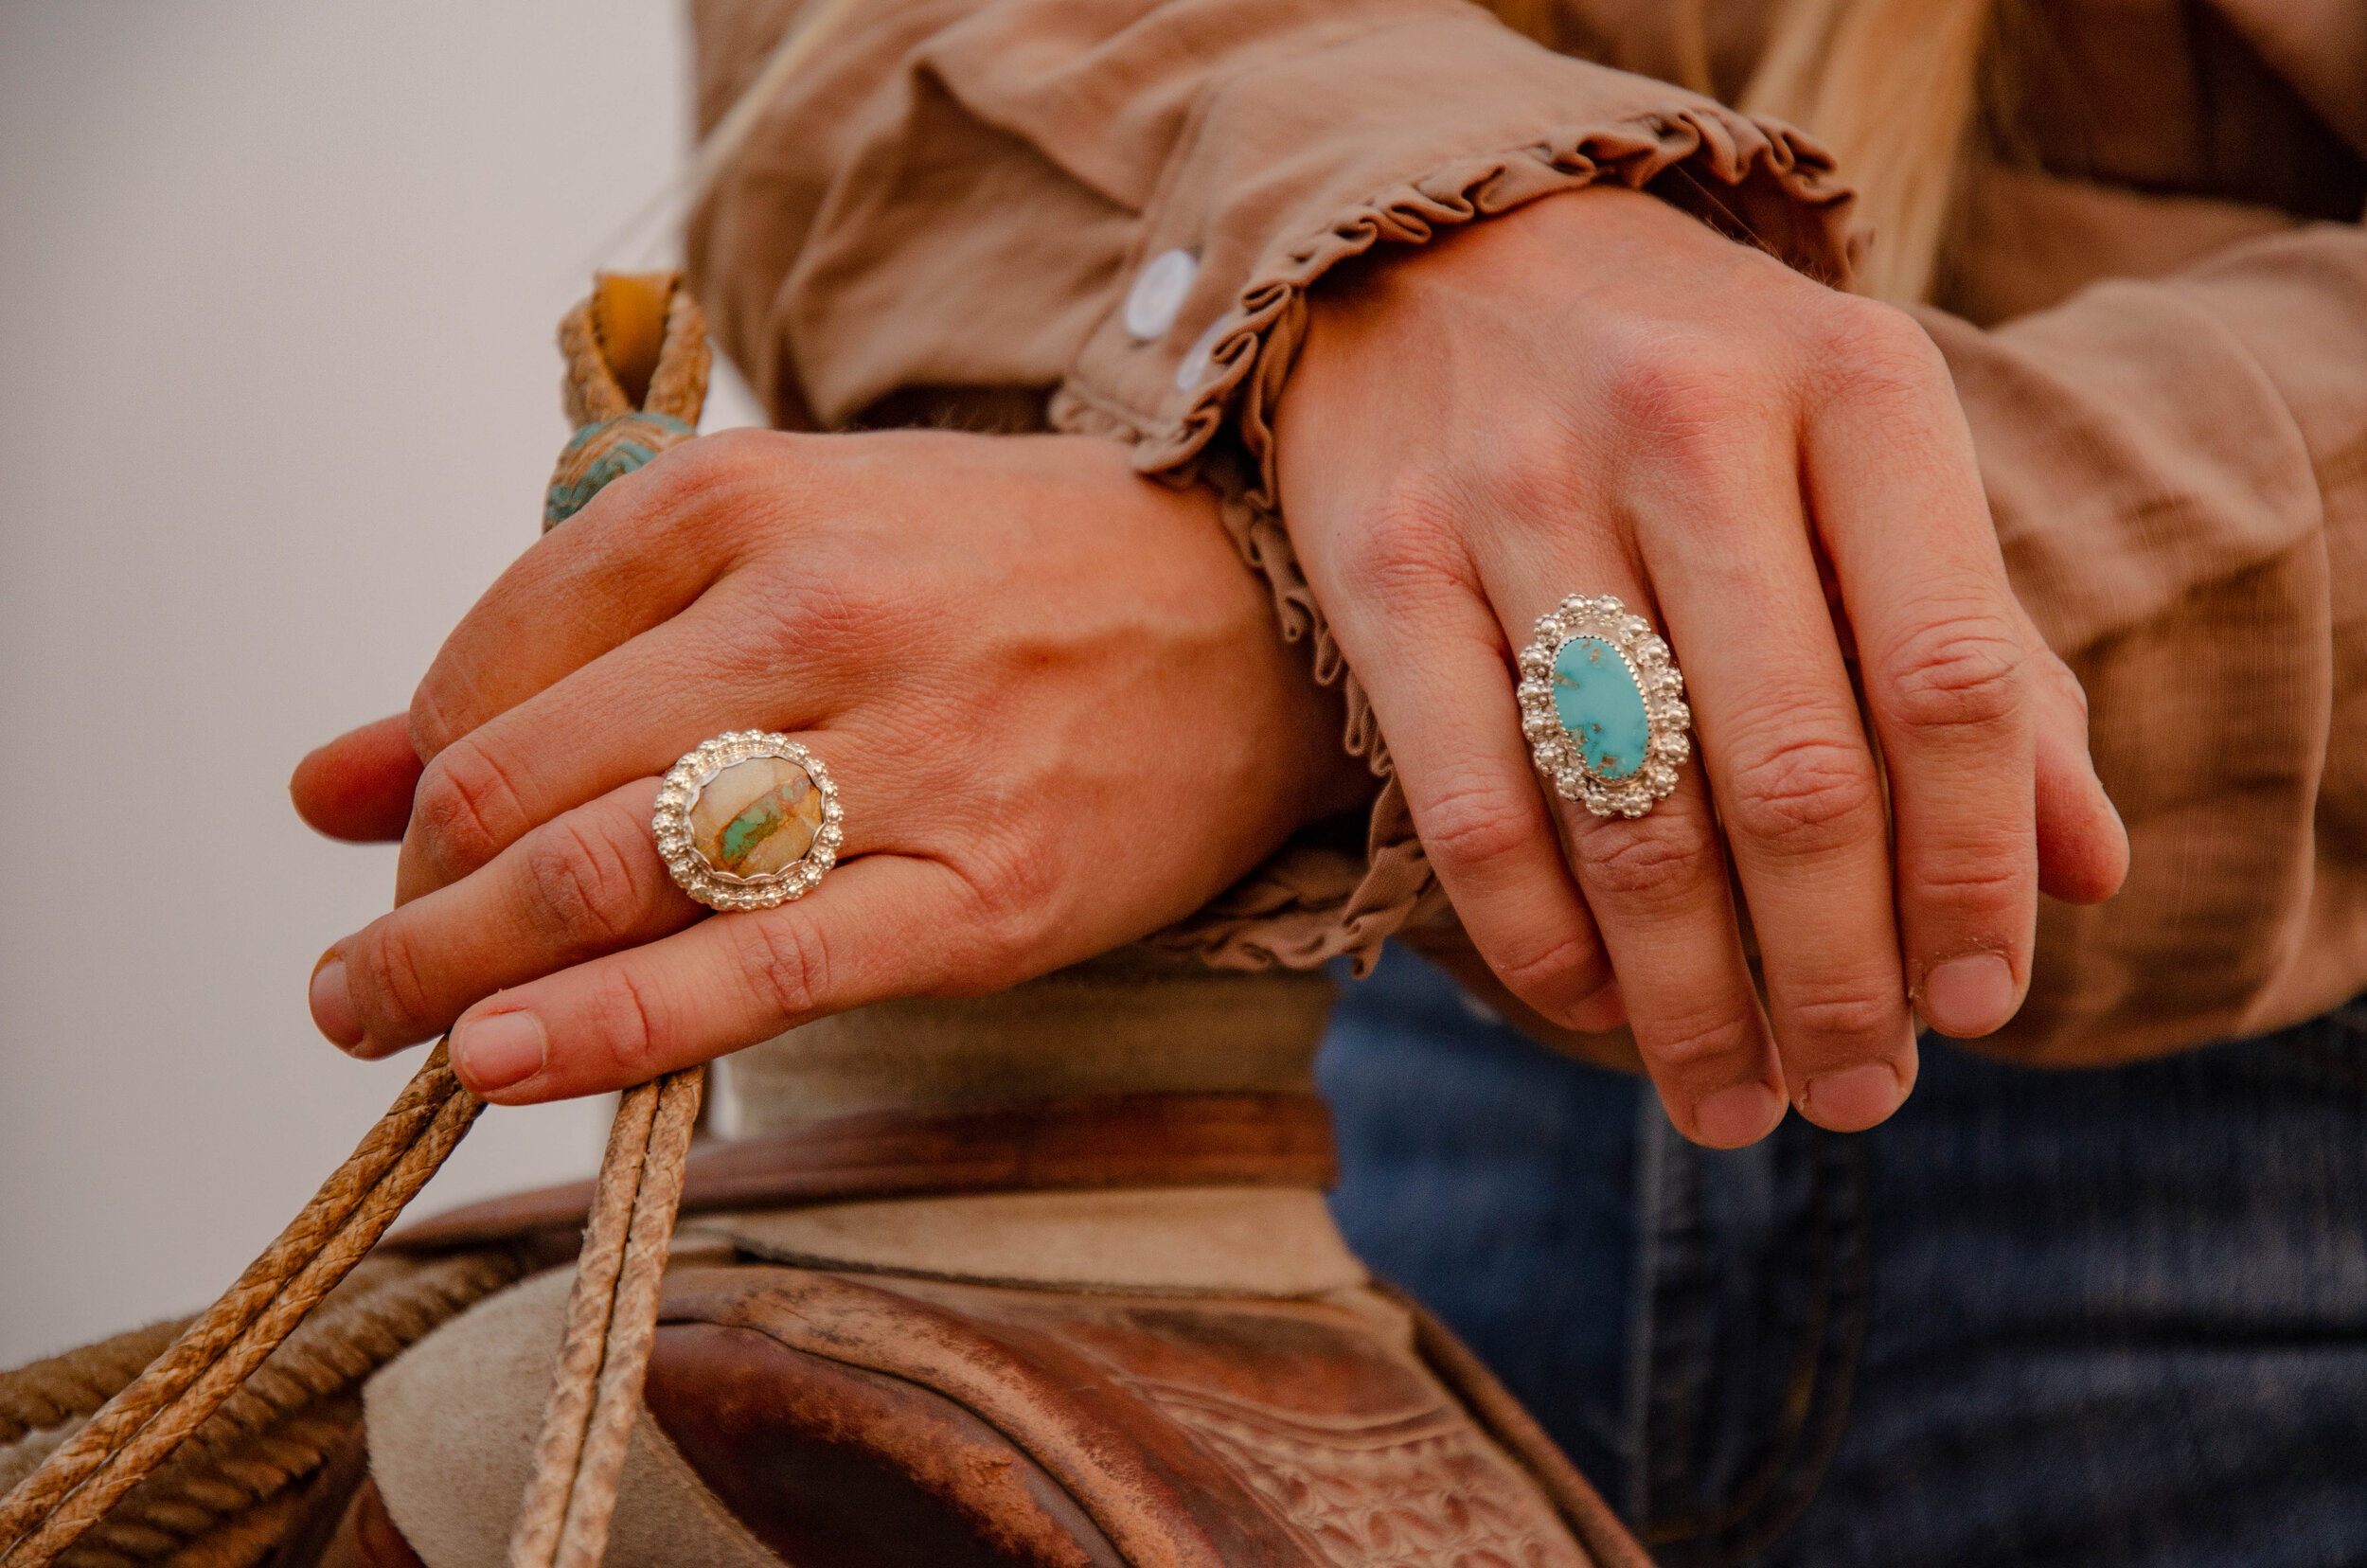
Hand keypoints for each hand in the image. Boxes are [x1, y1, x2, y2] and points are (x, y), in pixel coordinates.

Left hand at [292, 429, 1368, 1101]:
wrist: (1261, 620)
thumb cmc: (1009, 574)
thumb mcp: (789, 540)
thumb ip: (560, 642)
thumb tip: (322, 782)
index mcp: (747, 495)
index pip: (490, 663)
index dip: (420, 777)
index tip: (428, 844)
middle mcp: (812, 610)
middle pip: (521, 779)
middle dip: (412, 894)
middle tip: (367, 972)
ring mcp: (905, 754)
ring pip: (610, 873)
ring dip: (447, 968)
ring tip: (379, 1024)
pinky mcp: (980, 893)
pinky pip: (754, 973)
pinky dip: (603, 1027)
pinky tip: (501, 1059)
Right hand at [1275, 186, 2127, 1147]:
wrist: (1445, 253)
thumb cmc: (1698, 390)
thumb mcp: (1865, 467)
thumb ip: (1982, 653)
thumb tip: (2084, 871)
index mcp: (1854, 385)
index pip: (1949, 681)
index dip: (1973, 875)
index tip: (1977, 1008)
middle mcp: (1686, 420)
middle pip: (1793, 777)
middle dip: (1835, 980)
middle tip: (1851, 1095)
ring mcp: (1516, 486)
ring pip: (1628, 812)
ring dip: (1691, 1000)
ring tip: (1731, 1099)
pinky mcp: (1380, 555)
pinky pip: (1470, 802)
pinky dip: (1540, 938)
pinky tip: (1593, 1003)